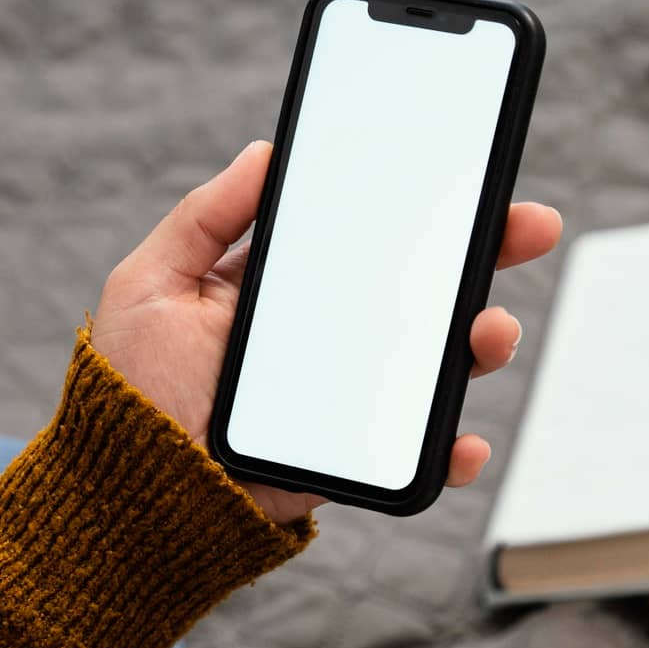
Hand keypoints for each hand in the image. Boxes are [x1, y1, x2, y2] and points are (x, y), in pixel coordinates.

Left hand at [90, 140, 561, 524]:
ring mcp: (344, 401)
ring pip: (434, 367)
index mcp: (287, 288)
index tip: (475, 172)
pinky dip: (448, 450)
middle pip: (422, 292)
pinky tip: (462, 440)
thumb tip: (267, 151)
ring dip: (479, 344)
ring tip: (489, 331)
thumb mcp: (149, 284)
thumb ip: (205, 217)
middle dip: (485, 256)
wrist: (121, 496)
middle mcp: (327, 338)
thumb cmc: (125, 389)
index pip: (371, 236)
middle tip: (528, 227)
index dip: (427, 207)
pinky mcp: (346, 461)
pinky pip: (413, 455)